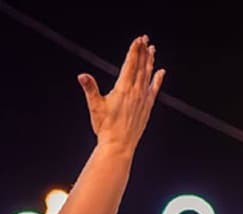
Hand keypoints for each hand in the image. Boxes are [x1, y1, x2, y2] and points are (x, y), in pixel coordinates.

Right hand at [78, 35, 163, 153]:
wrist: (118, 145)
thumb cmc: (105, 127)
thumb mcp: (95, 106)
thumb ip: (90, 88)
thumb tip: (82, 76)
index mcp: (123, 89)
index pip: (130, 64)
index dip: (134, 51)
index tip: (138, 40)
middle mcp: (136, 92)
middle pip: (141, 67)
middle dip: (143, 52)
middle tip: (145, 40)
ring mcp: (143, 99)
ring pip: (148, 75)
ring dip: (150, 62)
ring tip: (152, 50)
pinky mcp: (147, 107)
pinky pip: (154, 89)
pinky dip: (157, 79)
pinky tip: (161, 72)